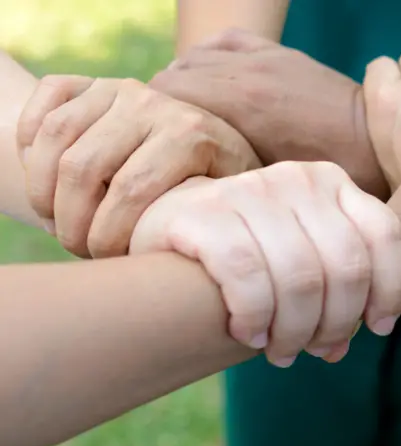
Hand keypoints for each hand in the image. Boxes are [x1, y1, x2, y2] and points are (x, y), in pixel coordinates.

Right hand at [16, 75, 259, 257]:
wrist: (210, 140)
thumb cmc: (213, 186)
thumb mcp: (221, 204)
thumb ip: (200, 222)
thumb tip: (168, 255)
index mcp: (189, 134)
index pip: (131, 191)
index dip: (106, 234)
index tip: (105, 258)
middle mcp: (152, 103)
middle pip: (84, 166)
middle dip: (70, 220)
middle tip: (76, 246)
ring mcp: (118, 88)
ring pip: (56, 135)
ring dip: (42, 188)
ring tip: (55, 221)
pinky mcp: (91, 82)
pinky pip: (45, 100)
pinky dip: (30, 139)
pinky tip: (43, 177)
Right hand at [130, 162, 400, 366]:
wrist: (170, 231)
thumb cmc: (250, 254)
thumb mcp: (305, 257)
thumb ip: (337, 289)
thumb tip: (341, 347)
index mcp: (332, 181)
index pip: (385, 236)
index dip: (390, 290)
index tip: (378, 327)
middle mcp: (297, 178)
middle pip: (346, 266)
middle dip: (337, 322)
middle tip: (316, 349)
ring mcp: (250, 189)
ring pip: (301, 279)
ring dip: (295, 331)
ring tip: (282, 351)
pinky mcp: (204, 213)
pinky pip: (247, 277)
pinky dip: (255, 317)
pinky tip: (248, 334)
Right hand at [149, 28, 388, 199]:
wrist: (377, 141)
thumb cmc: (328, 176)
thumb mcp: (271, 186)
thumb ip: (223, 175)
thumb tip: (180, 185)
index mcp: (242, 106)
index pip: (161, 101)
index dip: (145, 128)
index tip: (145, 155)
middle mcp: (246, 72)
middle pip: (169, 79)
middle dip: (156, 111)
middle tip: (158, 144)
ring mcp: (262, 57)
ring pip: (191, 59)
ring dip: (179, 86)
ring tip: (181, 120)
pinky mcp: (275, 52)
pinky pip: (222, 42)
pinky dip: (205, 60)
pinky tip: (207, 83)